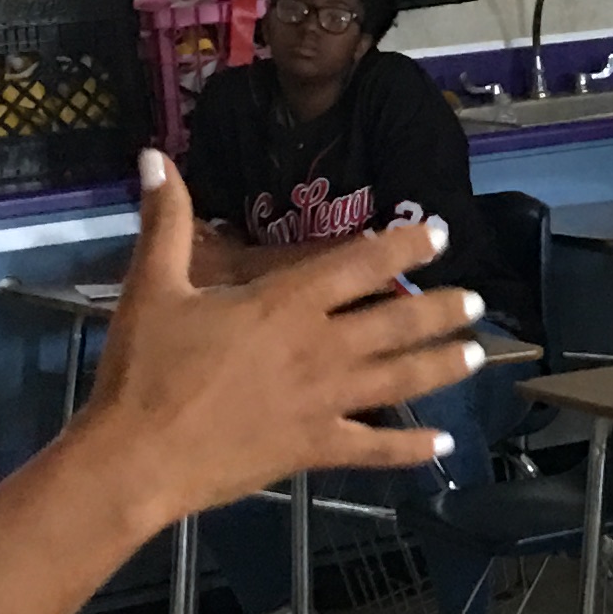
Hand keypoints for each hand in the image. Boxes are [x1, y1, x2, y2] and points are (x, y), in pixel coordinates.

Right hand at [84, 153, 482, 523]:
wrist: (135, 458)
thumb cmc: (144, 370)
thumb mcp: (151, 287)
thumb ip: (166, 221)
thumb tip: (156, 155)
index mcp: (284, 304)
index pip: (358, 265)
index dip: (403, 246)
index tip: (439, 234)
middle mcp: (317, 349)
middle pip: (395, 323)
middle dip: (441, 310)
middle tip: (477, 301)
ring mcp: (322, 403)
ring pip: (399, 381)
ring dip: (441, 366)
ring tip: (477, 355)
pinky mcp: (313, 449)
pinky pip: (374, 449)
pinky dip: (411, 448)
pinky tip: (443, 445)